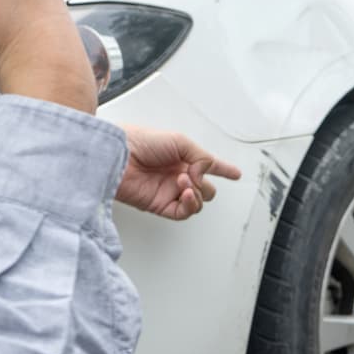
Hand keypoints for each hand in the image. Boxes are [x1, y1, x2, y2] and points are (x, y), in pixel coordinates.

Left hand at [117, 126, 241, 220]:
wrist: (118, 155)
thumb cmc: (141, 141)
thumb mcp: (180, 141)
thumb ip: (202, 158)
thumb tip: (205, 174)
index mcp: (183, 157)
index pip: (208, 165)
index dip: (224, 169)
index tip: (235, 174)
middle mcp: (177, 175)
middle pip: (207, 189)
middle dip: (207, 184)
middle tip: (196, 176)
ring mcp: (169, 191)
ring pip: (199, 201)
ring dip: (198, 192)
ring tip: (184, 181)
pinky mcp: (160, 205)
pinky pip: (184, 212)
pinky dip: (191, 204)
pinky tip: (186, 192)